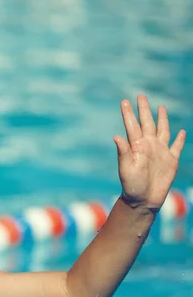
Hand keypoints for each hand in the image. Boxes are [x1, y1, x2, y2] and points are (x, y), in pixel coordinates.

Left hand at [114, 95, 185, 211]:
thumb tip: (116, 136)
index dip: (129, 113)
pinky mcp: (171, 161)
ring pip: (163, 130)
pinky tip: (181, 131)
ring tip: (160, 107)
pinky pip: (177, 147)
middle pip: (148, 123)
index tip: (125, 101)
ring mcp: (160, 152)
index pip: (132, 126)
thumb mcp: (126, 169)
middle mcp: (148, 146)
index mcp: (136, 146)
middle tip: (140, 96)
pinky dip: (179, 139)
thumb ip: (123, 152)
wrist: (143, 200)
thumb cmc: (131, 186)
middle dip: (144, 110)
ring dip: (162, 119)